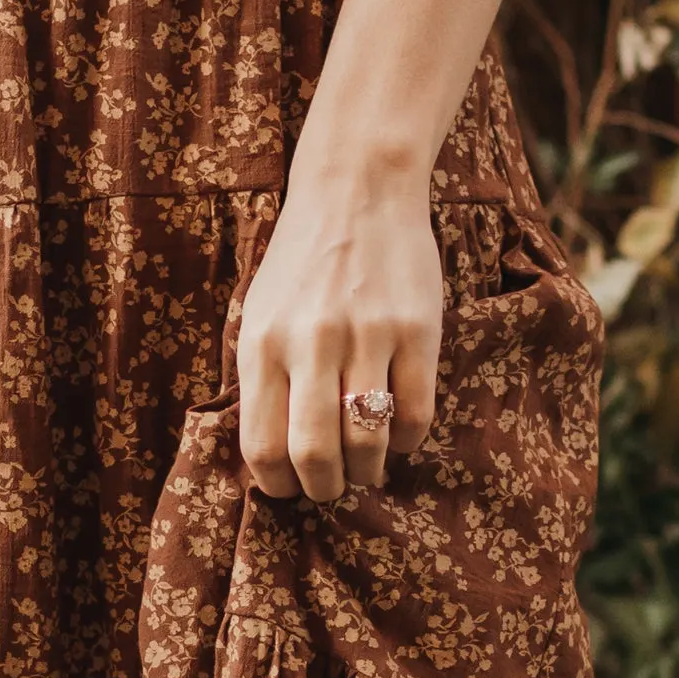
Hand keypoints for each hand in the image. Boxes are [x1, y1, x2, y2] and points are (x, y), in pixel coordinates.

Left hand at [237, 172, 442, 502]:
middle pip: (315, 454)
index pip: (263, 445)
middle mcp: (310, 344)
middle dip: (324, 487)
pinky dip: (407, 440)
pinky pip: (416, 413)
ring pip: (368, 440)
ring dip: (368, 470)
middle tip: (332, 486)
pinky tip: (399, 433)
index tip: (289, 487)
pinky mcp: (418, 330)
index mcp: (262, 344)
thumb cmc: (303, 260)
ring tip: (367, 467)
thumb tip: (271, 453)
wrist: (359, 190)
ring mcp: (367, 336)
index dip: (277, 484)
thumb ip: (262, 376)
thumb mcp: (260, 313)